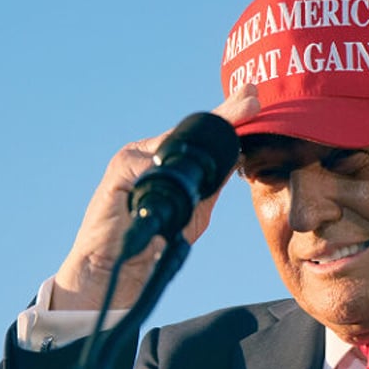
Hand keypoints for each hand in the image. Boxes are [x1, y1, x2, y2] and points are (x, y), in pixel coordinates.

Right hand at [51, 84, 259, 309]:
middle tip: (253, 95)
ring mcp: (131, 160)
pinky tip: (208, 148)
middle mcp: (146, 155)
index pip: (198, 139)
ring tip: (243, 106)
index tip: (252, 100)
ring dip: (213, 122)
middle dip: (225, 113)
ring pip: (177, 141)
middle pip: (190, 131)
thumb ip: (212, 186)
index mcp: (163, 162)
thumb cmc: (152, 245)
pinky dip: (181, 163)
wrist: (115, 273)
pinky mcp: (120, 172)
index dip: (227, 120)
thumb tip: (238, 158)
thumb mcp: (193, 213)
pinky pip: (158, 162)